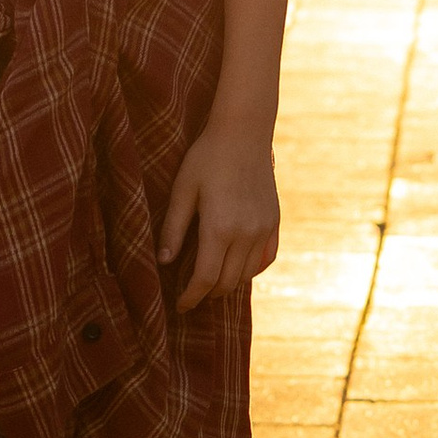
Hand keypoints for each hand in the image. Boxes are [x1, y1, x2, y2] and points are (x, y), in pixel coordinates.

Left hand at [158, 121, 278, 309]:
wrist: (244, 132)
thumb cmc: (206, 158)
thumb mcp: (182, 190)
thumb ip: (174, 229)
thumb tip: (164, 261)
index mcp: (219, 227)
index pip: (205, 279)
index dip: (190, 297)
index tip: (180, 306)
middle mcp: (246, 233)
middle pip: (227, 282)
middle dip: (207, 294)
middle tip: (191, 295)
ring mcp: (264, 228)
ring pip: (247, 274)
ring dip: (228, 284)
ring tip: (211, 282)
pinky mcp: (274, 221)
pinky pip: (266, 258)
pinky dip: (251, 270)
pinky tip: (237, 267)